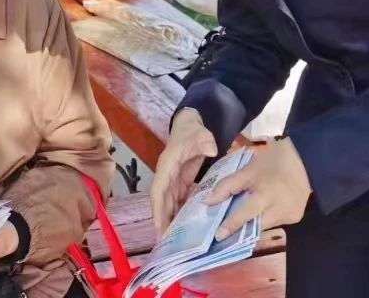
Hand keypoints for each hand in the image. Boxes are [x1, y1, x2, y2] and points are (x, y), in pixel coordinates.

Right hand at [151, 109, 217, 234]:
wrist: (190, 126)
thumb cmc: (193, 131)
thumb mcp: (200, 134)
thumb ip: (205, 141)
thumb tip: (211, 148)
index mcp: (167, 166)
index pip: (159, 190)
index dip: (158, 208)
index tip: (158, 225)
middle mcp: (167, 176)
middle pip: (162, 202)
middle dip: (162, 221)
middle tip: (165, 243)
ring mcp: (173, 180)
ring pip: (169, 204)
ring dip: (170, 221)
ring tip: (173, 242)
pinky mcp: (181, 183)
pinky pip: (178, 201)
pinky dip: (180, 214)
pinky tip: (185, 228)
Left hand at [206, 138, 311, 239]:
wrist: (305, 157)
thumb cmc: (273, 161)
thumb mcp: (248, 170)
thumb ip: (227, 186)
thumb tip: (208, 202)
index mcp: (268, 193)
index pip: (246, 213)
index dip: (232, 224)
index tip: (218, 235)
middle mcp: (282, 208)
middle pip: (256, 225)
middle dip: (240, 229)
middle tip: (224, 232)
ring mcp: (291, 215)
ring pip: (265, 226)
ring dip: (252, 224)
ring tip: (238, 222)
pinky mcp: (296, 218)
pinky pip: (275, 223)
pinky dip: (264, 219)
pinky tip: (258, 214)